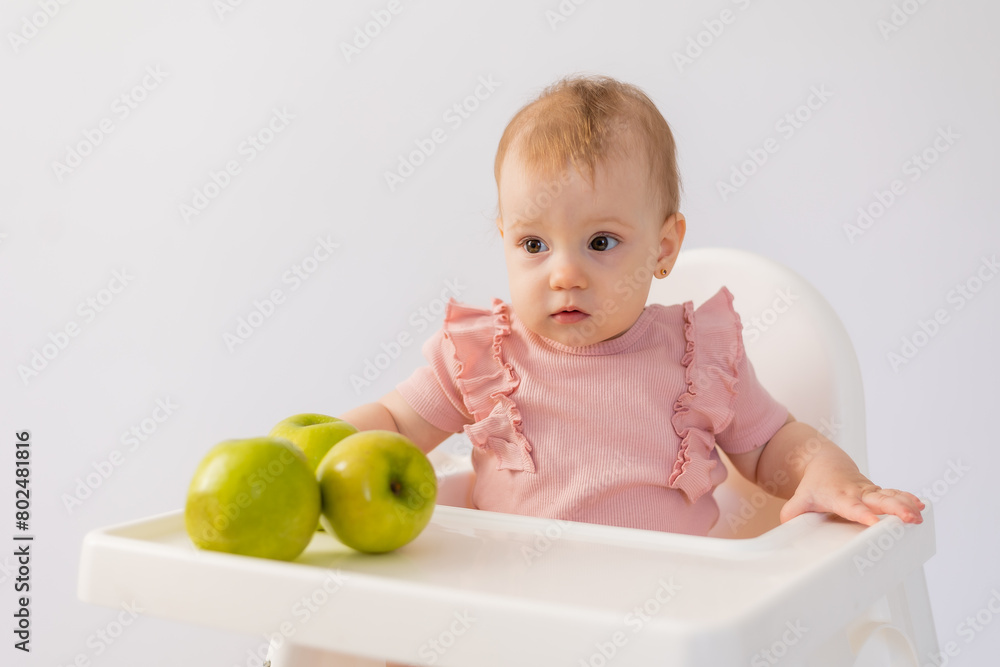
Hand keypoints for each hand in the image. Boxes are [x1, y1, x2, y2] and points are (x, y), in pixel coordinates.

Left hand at [778, 463, 924, 526]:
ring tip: (920, 515)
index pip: (852, 507)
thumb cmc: (814, 486)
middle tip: (910, 519)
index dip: (863, 514)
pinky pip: (894, 494)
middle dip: (895, 509)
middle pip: (878, 500)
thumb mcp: (800, 499)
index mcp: (839, 496)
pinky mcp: (876, 492)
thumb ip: (792, 513)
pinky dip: (908, 498)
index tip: (875, 522)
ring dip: (906, 505)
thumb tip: (785, 528)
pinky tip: (921, 505)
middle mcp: (857, 492)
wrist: (824, 463)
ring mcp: (869, 491)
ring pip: (890, 496)